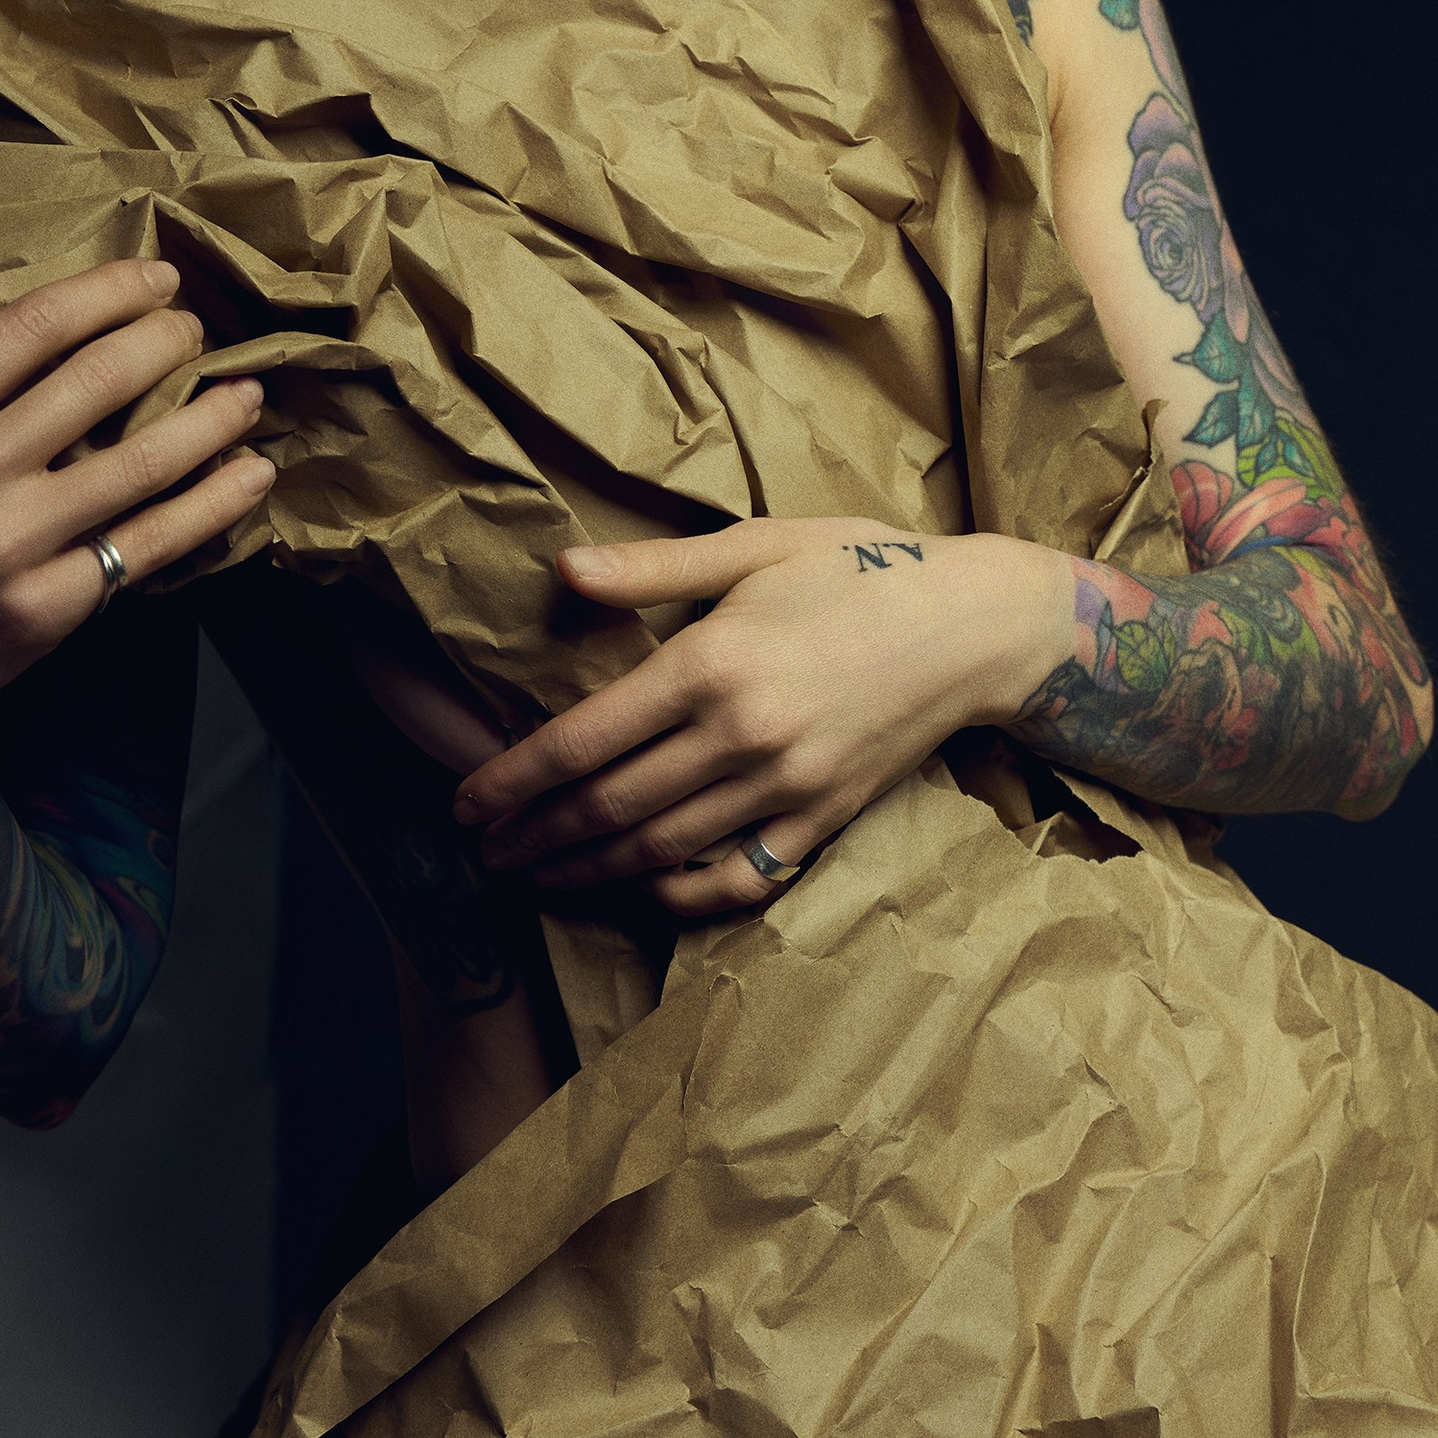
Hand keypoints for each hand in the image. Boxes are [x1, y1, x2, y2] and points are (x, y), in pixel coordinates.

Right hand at [0, 200, 274, 716]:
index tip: (160, 277)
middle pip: (97, 383)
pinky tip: (251, 473)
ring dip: (211, 420)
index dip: (110, 291)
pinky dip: (213, 504)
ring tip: (247, 395)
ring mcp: (8, 545)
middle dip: (166, 344)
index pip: (36, 325)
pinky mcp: (45, 607)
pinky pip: (150, 543)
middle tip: (198, 330)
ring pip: (140, 463)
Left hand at [451, 516, 1073, 917]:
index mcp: (714, 661)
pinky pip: (734, 879)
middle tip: (484, 852)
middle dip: (533, 837)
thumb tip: (562, 572)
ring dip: (585, 871)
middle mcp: (743, 736)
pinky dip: (678, 893)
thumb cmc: (860, 568)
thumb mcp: (757, 544)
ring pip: (661, 851)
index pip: (583, 741)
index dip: (512, 780)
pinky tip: (640, 887)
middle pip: (610, 808)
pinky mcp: (822, 822)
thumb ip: (654, 568)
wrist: (971, 625)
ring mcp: (785, 789)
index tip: (465, 800)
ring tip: (535, 875)